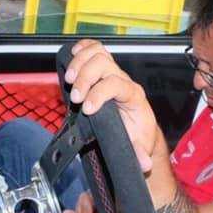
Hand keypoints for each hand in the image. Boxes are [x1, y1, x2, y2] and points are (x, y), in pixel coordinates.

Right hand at [65, 39, 159, 170]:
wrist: (138, 127)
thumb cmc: (136, 134)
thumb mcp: (139, 147)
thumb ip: (138, 154)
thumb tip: (143, 163)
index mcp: (133, 96)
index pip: (116, 84)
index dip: (99, 93)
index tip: (87, 109)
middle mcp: (123, 81)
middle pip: (103, 63)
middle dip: (85, 78)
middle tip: (75, 97)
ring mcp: (112, 73)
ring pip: (98, 53)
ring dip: (80, 62)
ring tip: (69, 78)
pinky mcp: (103, 71)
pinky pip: (94, 49)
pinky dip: (82, 48)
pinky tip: (72, 56)